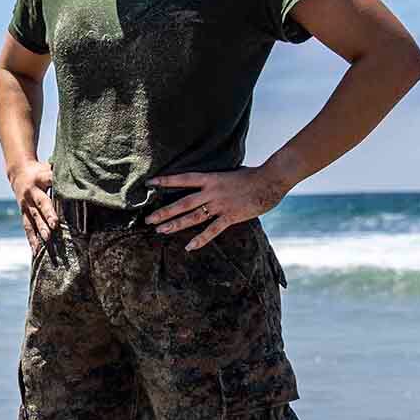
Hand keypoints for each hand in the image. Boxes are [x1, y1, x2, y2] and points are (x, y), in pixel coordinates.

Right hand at [8, 158, 57, 251]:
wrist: (18, 172)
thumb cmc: (41, 170)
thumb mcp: (50, 167)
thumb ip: (64, 173)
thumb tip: (84, 176)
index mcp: (41, 178)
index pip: (50, 181)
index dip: (57, 186)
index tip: (66, 193)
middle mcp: (32, 192)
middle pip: (41, 203)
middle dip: (48, 214)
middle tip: (54, 225)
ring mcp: (26, 204)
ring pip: (33, 217)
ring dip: (40, 229)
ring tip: (47, 240)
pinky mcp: (23, 213)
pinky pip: (27, 227)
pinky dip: (32, 239)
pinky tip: (37, 250)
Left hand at [145, 166, 288, 250]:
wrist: (271, 179)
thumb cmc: (253, 175)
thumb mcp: (230, 172)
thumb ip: (216, 179)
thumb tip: (208, 181)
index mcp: (211, 178)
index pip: (183, 179)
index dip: (166, 181)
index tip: (149, 183)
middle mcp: (212, 192)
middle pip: (182, 202)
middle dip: (164, 211)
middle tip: (148, 219)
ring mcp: (220, 205)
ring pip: (192, 217)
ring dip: (175, 224)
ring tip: (160, 231)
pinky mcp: (231, 216)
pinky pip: (212, 230)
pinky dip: (200, 239)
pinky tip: (189, 247)